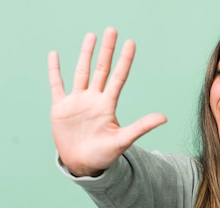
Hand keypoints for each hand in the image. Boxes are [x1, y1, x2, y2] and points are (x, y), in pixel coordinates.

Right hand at [48, 27, 166, 175]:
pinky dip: (55, 70)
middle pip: (101, 69)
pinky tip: (54, 54)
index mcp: (108, 105)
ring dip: (85, 54)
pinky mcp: (61, 108)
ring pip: (82, 72)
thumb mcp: (123, 140)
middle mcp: (94, 99)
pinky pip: (57, 85)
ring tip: (91, 36)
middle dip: (107, 50)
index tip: (131, 43)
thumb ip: (142, 126)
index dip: (124, 60)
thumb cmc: (104, 154)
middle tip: (112, 30)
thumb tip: (164, 118)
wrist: (83, 164)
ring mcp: (77, 102)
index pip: (118, 77)